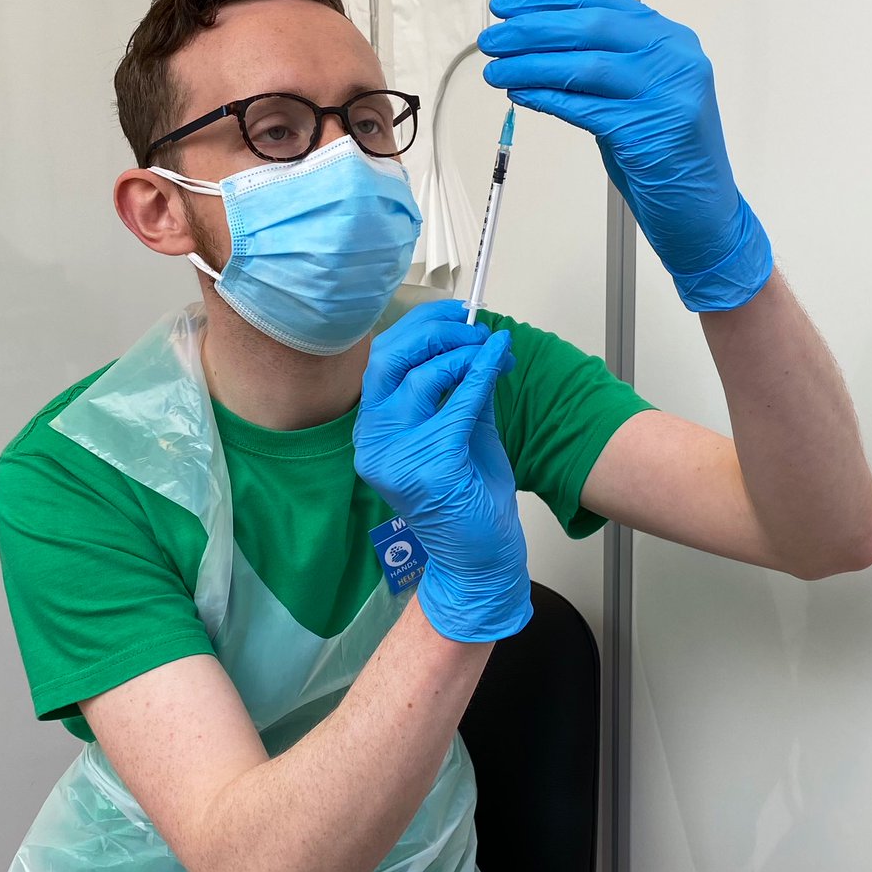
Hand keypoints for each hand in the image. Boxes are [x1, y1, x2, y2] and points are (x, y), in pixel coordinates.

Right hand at [353, 300, 531, 641]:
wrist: (480, 558)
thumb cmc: (468, 500)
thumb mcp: (461, 432)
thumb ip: (460, 390)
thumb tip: (478, 340)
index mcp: (374, 432)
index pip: (381, 362)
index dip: (418, 328)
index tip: (456, 313)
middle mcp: (374, 443)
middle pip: (388, 361)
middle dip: (434, 332)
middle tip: (472, 325)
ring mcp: (395, 458)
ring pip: (420, 379)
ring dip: (461, 353)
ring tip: (491, 347)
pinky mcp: (428, 469)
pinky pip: (456, 406)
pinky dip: (480, 376)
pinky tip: (498, 361)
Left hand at [478, 0, 772, 310]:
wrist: (702, 213)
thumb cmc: (664, 159)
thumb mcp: (635, 100)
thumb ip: (601, 72)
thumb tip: (535, 56)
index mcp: (669, 40)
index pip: (601, 0)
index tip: (506, 7)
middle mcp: (673, 57)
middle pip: (591, 26)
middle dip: (533, 30)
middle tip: (492, 40)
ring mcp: (666, 93)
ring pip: (585, 65)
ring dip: (531, 65)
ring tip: (495, 71)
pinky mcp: (651, 130)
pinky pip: (586, 107)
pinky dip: (548, 99)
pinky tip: (521, 95)